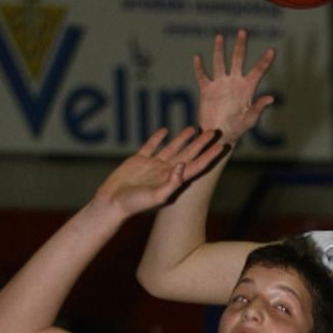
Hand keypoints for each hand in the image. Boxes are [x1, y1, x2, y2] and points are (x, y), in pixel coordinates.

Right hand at [93, 127, 221, 218]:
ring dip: (184, 138)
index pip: (196, 166)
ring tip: (194, 128)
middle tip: (214, 131)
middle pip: (189, 154)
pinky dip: (158, 137)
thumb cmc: (134, 204)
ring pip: (172, 148)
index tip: (222, 145)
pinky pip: (151, 146)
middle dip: (201, 144)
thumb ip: (172, 183)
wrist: (111, 203)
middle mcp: (166, 172)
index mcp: (173, 180)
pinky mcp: (138, 160)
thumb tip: (183, 164)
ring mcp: (153, 166)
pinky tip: (165, 130)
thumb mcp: (155, 196)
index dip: (210, 156)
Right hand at [194, 29, 275, 143]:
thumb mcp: (250, 119)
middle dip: (240, 46)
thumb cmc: (238, 129)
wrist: (219, 135)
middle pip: (238, 59)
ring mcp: (220, 84)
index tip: (272, 50)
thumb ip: (259, 107)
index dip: (265, 61)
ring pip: (220, 63)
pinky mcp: (207, 90)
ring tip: (220, 36)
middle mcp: (234, 82)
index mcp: (247, 88)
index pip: (258, 71)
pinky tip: (197, 57)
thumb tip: (271, 98)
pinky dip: (199, 67)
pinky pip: (202, 76)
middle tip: (243, 31)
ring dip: (219, 50)